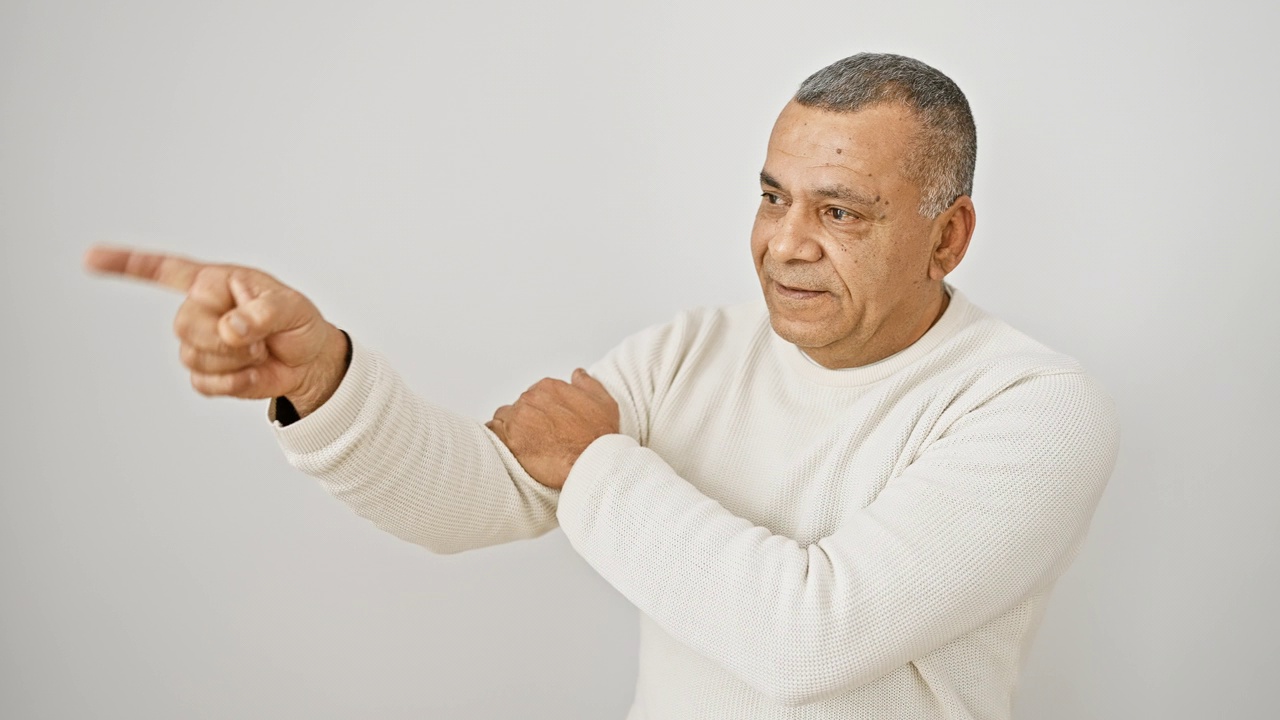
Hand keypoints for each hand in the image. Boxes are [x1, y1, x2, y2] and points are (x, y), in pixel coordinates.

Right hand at [83, 245, 348, 416]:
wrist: (309, 361)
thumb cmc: (298, 324)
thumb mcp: (291, 308)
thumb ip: (263, 313)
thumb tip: (231, 328)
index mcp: (215, 282)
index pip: (164, 270)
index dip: (125, 264)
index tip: (89, 258)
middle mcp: (200, 309)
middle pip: (183, 325)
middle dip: (224, 339)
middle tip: (259, 339)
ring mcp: (199, 343)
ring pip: (192, 357)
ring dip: (234, 362)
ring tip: (260, 352)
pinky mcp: (206, 374)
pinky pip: (203, 384)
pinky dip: (234, 384)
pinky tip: (253, 373)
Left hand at [486, 369, 619, 488]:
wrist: (592, 463)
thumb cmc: (599, 438)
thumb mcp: (604, 403)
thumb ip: (587, 384)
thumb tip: (578, 375)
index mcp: (550, 387)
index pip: (536, 394)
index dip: (541, 411)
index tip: (548, 424)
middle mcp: (531, 398)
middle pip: (520, 406)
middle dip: (527, 420)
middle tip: (539, 438)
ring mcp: (518, 418)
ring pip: (504, 418)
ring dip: (511, 429)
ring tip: (524, 445)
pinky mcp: (508, 439)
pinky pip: (492, 432)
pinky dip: (497, 437)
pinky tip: (507, 446)